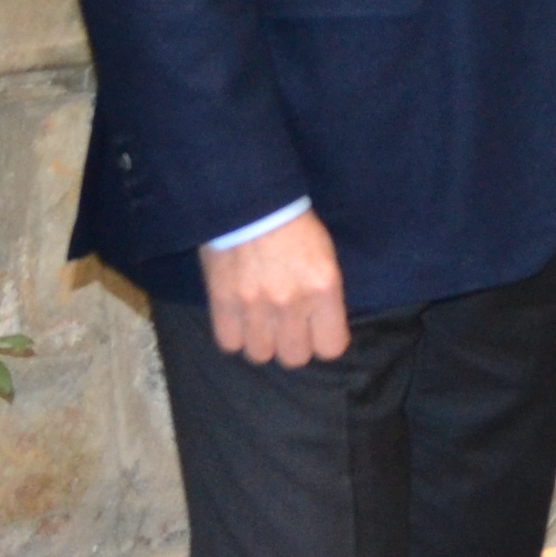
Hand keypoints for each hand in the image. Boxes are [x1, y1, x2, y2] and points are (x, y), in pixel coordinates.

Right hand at [208, 209, 350, 367]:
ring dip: (261, 342)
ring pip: (261, 355)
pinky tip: (238, 319)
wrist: (248, 198)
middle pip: (294, 358)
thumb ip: (325, 294)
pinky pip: (230, 344)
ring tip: (260, 322)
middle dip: (291, 344)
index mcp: (323, 288)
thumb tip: (323, 325)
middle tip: (286, 325)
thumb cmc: (292, 223)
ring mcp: (255, 306)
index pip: (331, 348)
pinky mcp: (223, 303)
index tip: (316, 330)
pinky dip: (234, 335)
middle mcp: (292, 303)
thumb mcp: (325, 255)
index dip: (323, 341)